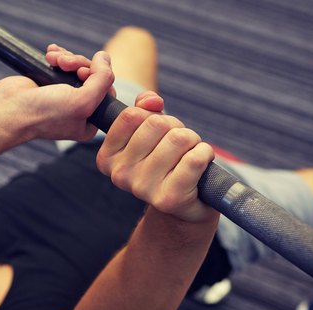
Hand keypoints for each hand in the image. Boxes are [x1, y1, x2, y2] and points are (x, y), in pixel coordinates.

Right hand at [0, 45, 114, 141]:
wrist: (7, 110)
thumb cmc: (42, 114)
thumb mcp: (82, 101)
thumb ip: (102, 80)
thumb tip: (105, 57)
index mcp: (89, 122)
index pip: (107, 91)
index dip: (99, 76)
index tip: (81, 75)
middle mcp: (78, 109)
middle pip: (93, 75)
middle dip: (79, 64)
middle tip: (64, 64)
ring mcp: (63, 95)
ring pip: (77, 66)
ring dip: (67, 58)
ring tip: (53, 59)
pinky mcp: (50, 83)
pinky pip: (63, 63)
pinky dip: (58, 55)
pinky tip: (50, 53)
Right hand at [96, 92, 216, 222]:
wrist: (183, 205)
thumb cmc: (164, 162)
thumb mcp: (147, 133)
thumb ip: (143, 108)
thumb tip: (153, 101)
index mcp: (107, 158)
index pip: (132, 116)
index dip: (152, 115)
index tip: (158, 131)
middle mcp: (120, 175)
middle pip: (157, 124)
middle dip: (175, 127)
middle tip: (179, 144)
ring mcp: (143, 189)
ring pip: (178, 139)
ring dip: (192, 140)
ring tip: (188, 154)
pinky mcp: (169, 199)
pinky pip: (194, 159)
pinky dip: (205, 153)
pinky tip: (201, 163)